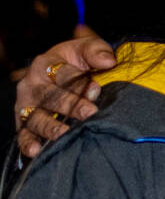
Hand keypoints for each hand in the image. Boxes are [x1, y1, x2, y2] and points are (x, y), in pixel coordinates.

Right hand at [13, 37, 115, 160]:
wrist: (63, 72)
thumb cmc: (76, 60)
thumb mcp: (87, 48)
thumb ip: (97, 51)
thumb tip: (108, 61)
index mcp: (45, 64)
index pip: (61, 73)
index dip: (78, 81)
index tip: (96, 89)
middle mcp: (31, 85)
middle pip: (48, 96)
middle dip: (70, 105)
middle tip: (89, 114)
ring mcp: (25, 105)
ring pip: (34, 117)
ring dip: (49, 127)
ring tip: (64, 135)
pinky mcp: (23, 123)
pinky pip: (23, 134)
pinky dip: (27, 143)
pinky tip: (36, 151)